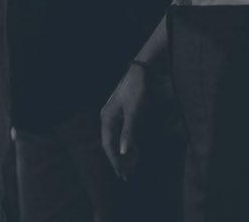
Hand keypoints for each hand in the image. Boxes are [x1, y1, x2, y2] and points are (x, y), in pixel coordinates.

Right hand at [100, 63, 146, 180]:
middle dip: (119, 161)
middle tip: (127, 176)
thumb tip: (123, 152)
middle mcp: (109, 119)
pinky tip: (136, 152)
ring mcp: (116, 117)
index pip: (108, 145)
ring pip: (118, 140)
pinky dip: (130, 145)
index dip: (114, 161)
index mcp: (107, 119)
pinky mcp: (124, 115)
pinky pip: (124, 135)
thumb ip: (128, 132)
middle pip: (112, 144)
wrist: (141, 73)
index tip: (121, 174)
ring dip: (125, 155)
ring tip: (132, 168)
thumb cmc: (136, 91)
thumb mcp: (134, 112)